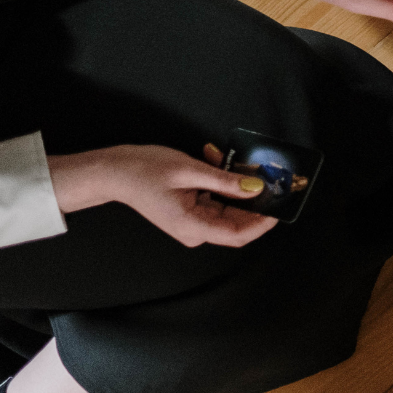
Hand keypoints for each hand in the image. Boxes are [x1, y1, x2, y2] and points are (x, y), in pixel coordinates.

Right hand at [47, 144, 277, 247]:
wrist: (113, 171)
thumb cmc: (143, 170)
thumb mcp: (189, 170)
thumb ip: (225, 181)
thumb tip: (257, 189)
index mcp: (193, 226)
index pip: (239, 234)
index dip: (263, 220)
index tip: (280, 201)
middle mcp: (196, 230)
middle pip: (238, 221)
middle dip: (253, 198)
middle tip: (264, 173)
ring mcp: (194, 222)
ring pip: (230, 208)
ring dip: (235, 184)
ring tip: (228, 157)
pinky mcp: (192, 212)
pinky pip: (217, 200)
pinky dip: (222, 182)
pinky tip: (216, 159)